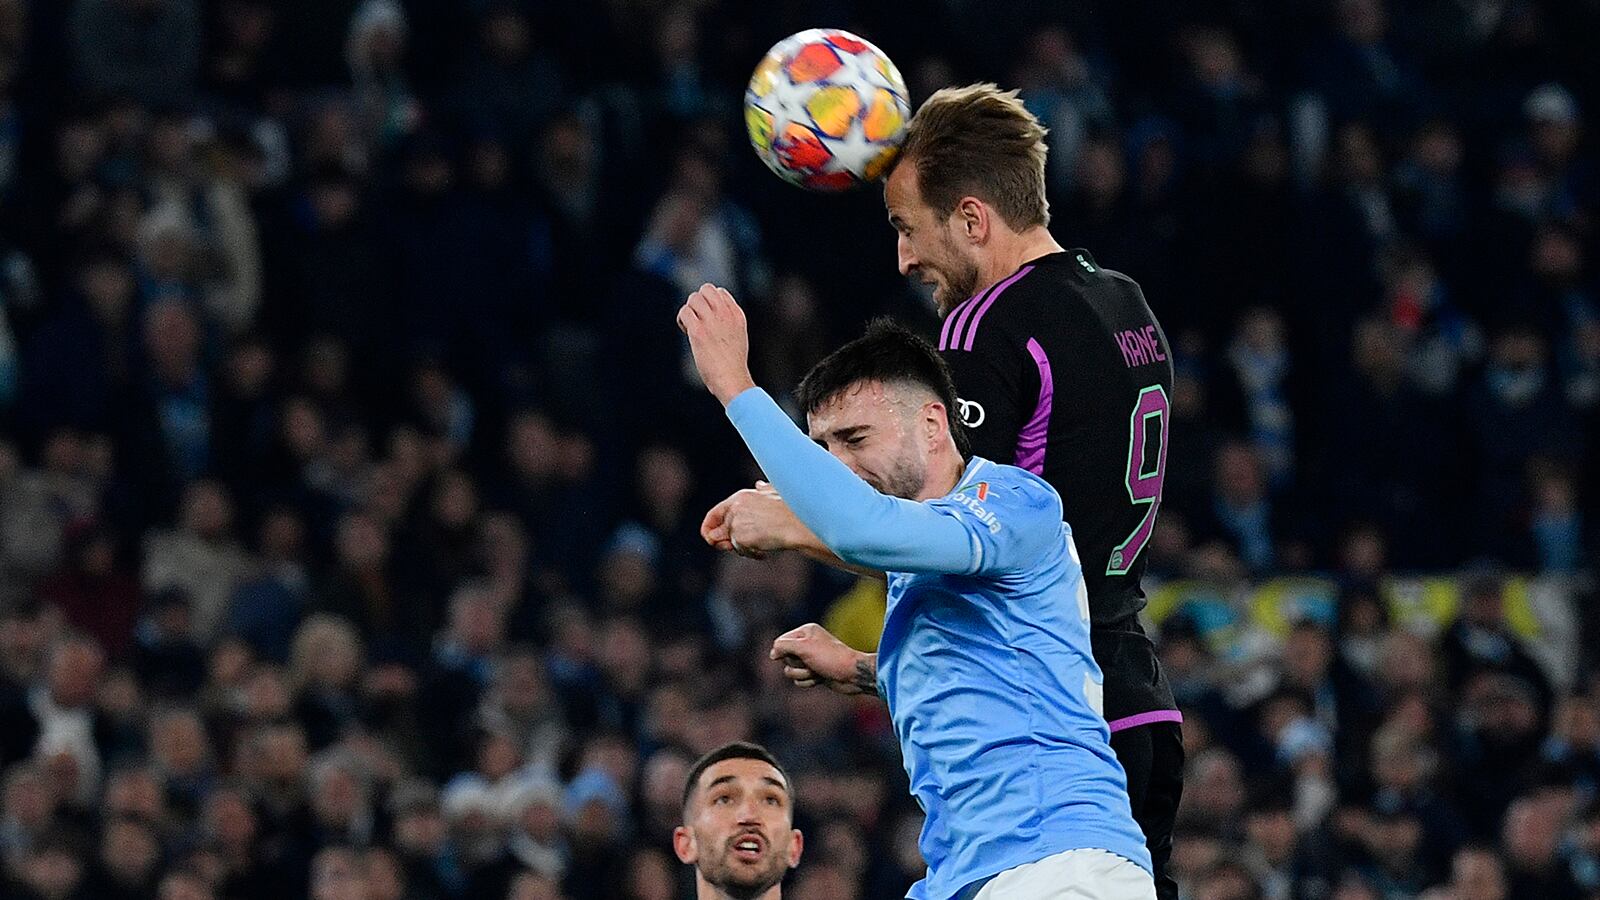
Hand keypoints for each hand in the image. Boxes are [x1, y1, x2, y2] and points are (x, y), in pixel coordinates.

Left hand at [676, 283, 754, 404]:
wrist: (732, 379)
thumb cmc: (733, 365)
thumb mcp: (738, 337)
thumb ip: (728, 323)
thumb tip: (711, 318)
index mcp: (737, 315)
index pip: (720, 292)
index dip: (710, 302)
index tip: (708, 318)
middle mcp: (725, 314)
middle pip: (706, 290)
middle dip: (697, 302)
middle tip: (697, 320)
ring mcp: (712, 321)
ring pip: (693, 298)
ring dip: (688, 311)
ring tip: (691, 326)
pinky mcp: (699, 331)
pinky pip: (685, 312)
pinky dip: (682, 320)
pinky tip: (686, 332)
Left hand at [702, 482, 812, 557]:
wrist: (799, 523)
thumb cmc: (794, 510)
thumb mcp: (776, 494)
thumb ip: (763, 491)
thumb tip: (759, 485)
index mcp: (742, 497)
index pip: (716, 513)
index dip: (710, 527)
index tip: (712, 538)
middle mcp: (735, 508)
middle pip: (718, 531)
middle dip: (726, 543)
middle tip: (745, 547)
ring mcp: (736, 523)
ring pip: (732, 543)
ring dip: (745, 548)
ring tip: (764, 544)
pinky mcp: (739, 536)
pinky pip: (741, 551)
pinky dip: (753, 553)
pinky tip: (766, 550)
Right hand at [770, 624, 876, 695]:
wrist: (851, 675)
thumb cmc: (830, 658)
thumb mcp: (804, 647)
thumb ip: (783, 646)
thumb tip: (773, 654)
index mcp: (806, 632)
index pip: (780, 642)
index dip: (785, 652)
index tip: (798, 655)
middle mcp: (807, 644)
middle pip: (785, 658)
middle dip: (796, 665)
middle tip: (812, 663)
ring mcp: (811, 659)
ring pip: (791, 671)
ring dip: (803, 674)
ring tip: (817, 672)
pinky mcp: (815, 672)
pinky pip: (799, 680)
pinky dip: (808, 682)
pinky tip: (820, 679)